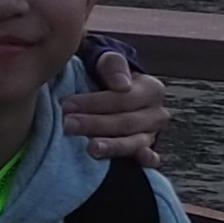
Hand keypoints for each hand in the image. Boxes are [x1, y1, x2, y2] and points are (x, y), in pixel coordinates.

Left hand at [68, 49, 169, 166]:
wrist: (113, 92)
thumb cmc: (107, 75)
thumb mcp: (108, 62)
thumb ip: (113, 65)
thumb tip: (122, 85)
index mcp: (151, 89)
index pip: (123, 98)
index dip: (94, 103)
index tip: (66, 105)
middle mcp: (157, 113)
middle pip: (125, 121)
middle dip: (95, 124)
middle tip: (68, 125)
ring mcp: (153, 134)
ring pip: (134, 142)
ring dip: (112, 146)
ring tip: (91, 148)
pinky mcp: (147, 150)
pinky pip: (150, 158)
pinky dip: (146, 160)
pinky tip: (139, 160)